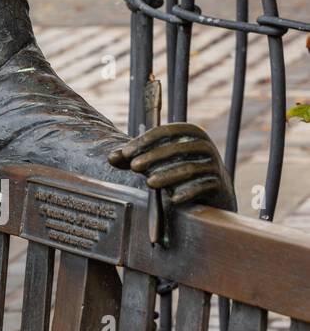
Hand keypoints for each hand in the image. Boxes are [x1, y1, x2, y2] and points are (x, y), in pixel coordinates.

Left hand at [109, 122, 236, 244]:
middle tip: (134, 167)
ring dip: (167, 176)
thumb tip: (110, 157)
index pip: (165, 131)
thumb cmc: (178, 170)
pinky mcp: (220, 184)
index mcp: (190, 133)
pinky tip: (173, 200)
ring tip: (149, 183)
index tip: (126, 152)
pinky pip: (204, 186)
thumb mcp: (157, 161)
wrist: (212, 192)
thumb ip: (135, 158)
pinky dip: (188, 192)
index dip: (144, 140)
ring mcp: (215, 165)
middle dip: (152, 157)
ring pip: (190, 168)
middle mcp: (205, 146)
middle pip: (176, 149)